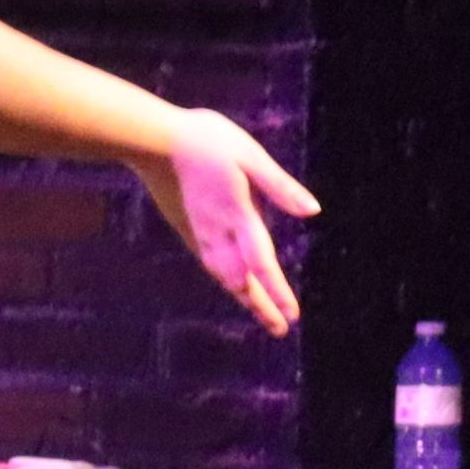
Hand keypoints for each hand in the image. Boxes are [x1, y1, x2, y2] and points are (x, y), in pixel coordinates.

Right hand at [133, 108, 320, 335]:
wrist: (156, 139)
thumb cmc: (207, 141)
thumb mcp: (250, 156)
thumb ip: (280, 187)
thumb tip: (313, 211)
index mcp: (239, 216)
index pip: (262, 265)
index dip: (277, 293)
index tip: (291, 317)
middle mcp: (218, 232)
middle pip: (241, 280)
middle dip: (260, 306)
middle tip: (278, 329)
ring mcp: (199, 231)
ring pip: (223, 274)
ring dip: (242, 295)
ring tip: (257, 310)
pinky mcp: (186, 225)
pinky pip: (208, 261)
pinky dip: (222, 278)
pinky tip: (225, 280)